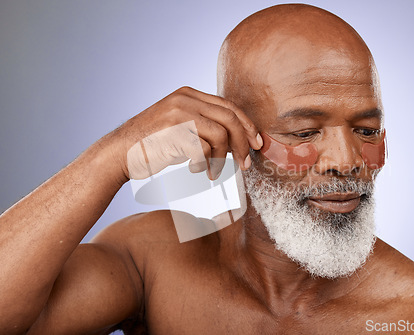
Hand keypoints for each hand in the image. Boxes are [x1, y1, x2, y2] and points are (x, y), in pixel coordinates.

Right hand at [110, 86, 262, 179]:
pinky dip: (204, 165)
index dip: (247, 125)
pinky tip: (196, 171)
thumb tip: (238, 140)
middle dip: (243, 144)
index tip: (256, 143)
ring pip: (220, 135)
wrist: (119, 153)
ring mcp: (179, 114)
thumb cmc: (154, 144)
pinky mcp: (174, 133)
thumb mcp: (180, 125)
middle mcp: (185, 99)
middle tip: (245, 164)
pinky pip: (203, 150)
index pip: (229, 106)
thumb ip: (204, 124)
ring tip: (213, 172)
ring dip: (221, 159)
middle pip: (230, 119)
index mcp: (189, 94)